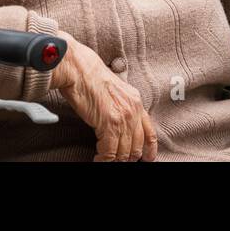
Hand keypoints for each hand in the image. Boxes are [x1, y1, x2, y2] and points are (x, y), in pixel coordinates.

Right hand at [49, 30, 157, 161]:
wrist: (79, 69)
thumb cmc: (91, 77)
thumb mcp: (116, 91)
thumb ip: (122, 106)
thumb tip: (120, 123)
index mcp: (136, 101)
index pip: (149, 131)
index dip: (149, 148)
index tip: (147, 158)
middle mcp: (133, 109)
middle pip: (137, 145)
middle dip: (128, 157)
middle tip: (119, 161)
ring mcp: (122, 117)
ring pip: (124, 152)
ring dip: (114, 160)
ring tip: (105, 160)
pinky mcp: (109, 123)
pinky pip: (109, 152)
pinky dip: (103, 159)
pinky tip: (98, 159)